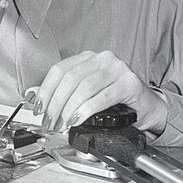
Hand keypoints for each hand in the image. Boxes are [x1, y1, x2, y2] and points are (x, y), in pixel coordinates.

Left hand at [35, 51, 166, 133]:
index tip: (38, 109)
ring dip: (68, 109)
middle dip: (55, 103)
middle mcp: (102, 58)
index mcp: (88, 58)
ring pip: (84, 87)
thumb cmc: (117, 101)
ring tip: (62, 124)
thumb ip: (63, 93)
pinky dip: (86, 110)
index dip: (45, 90)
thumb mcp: (87, 94)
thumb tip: (34, 97)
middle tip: (50, 122)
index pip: (59, 69)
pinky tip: (78, 120)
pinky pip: (101, 97)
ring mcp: (117, 68)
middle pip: (69, 79)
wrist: (148, 108)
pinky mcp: (129, 83)